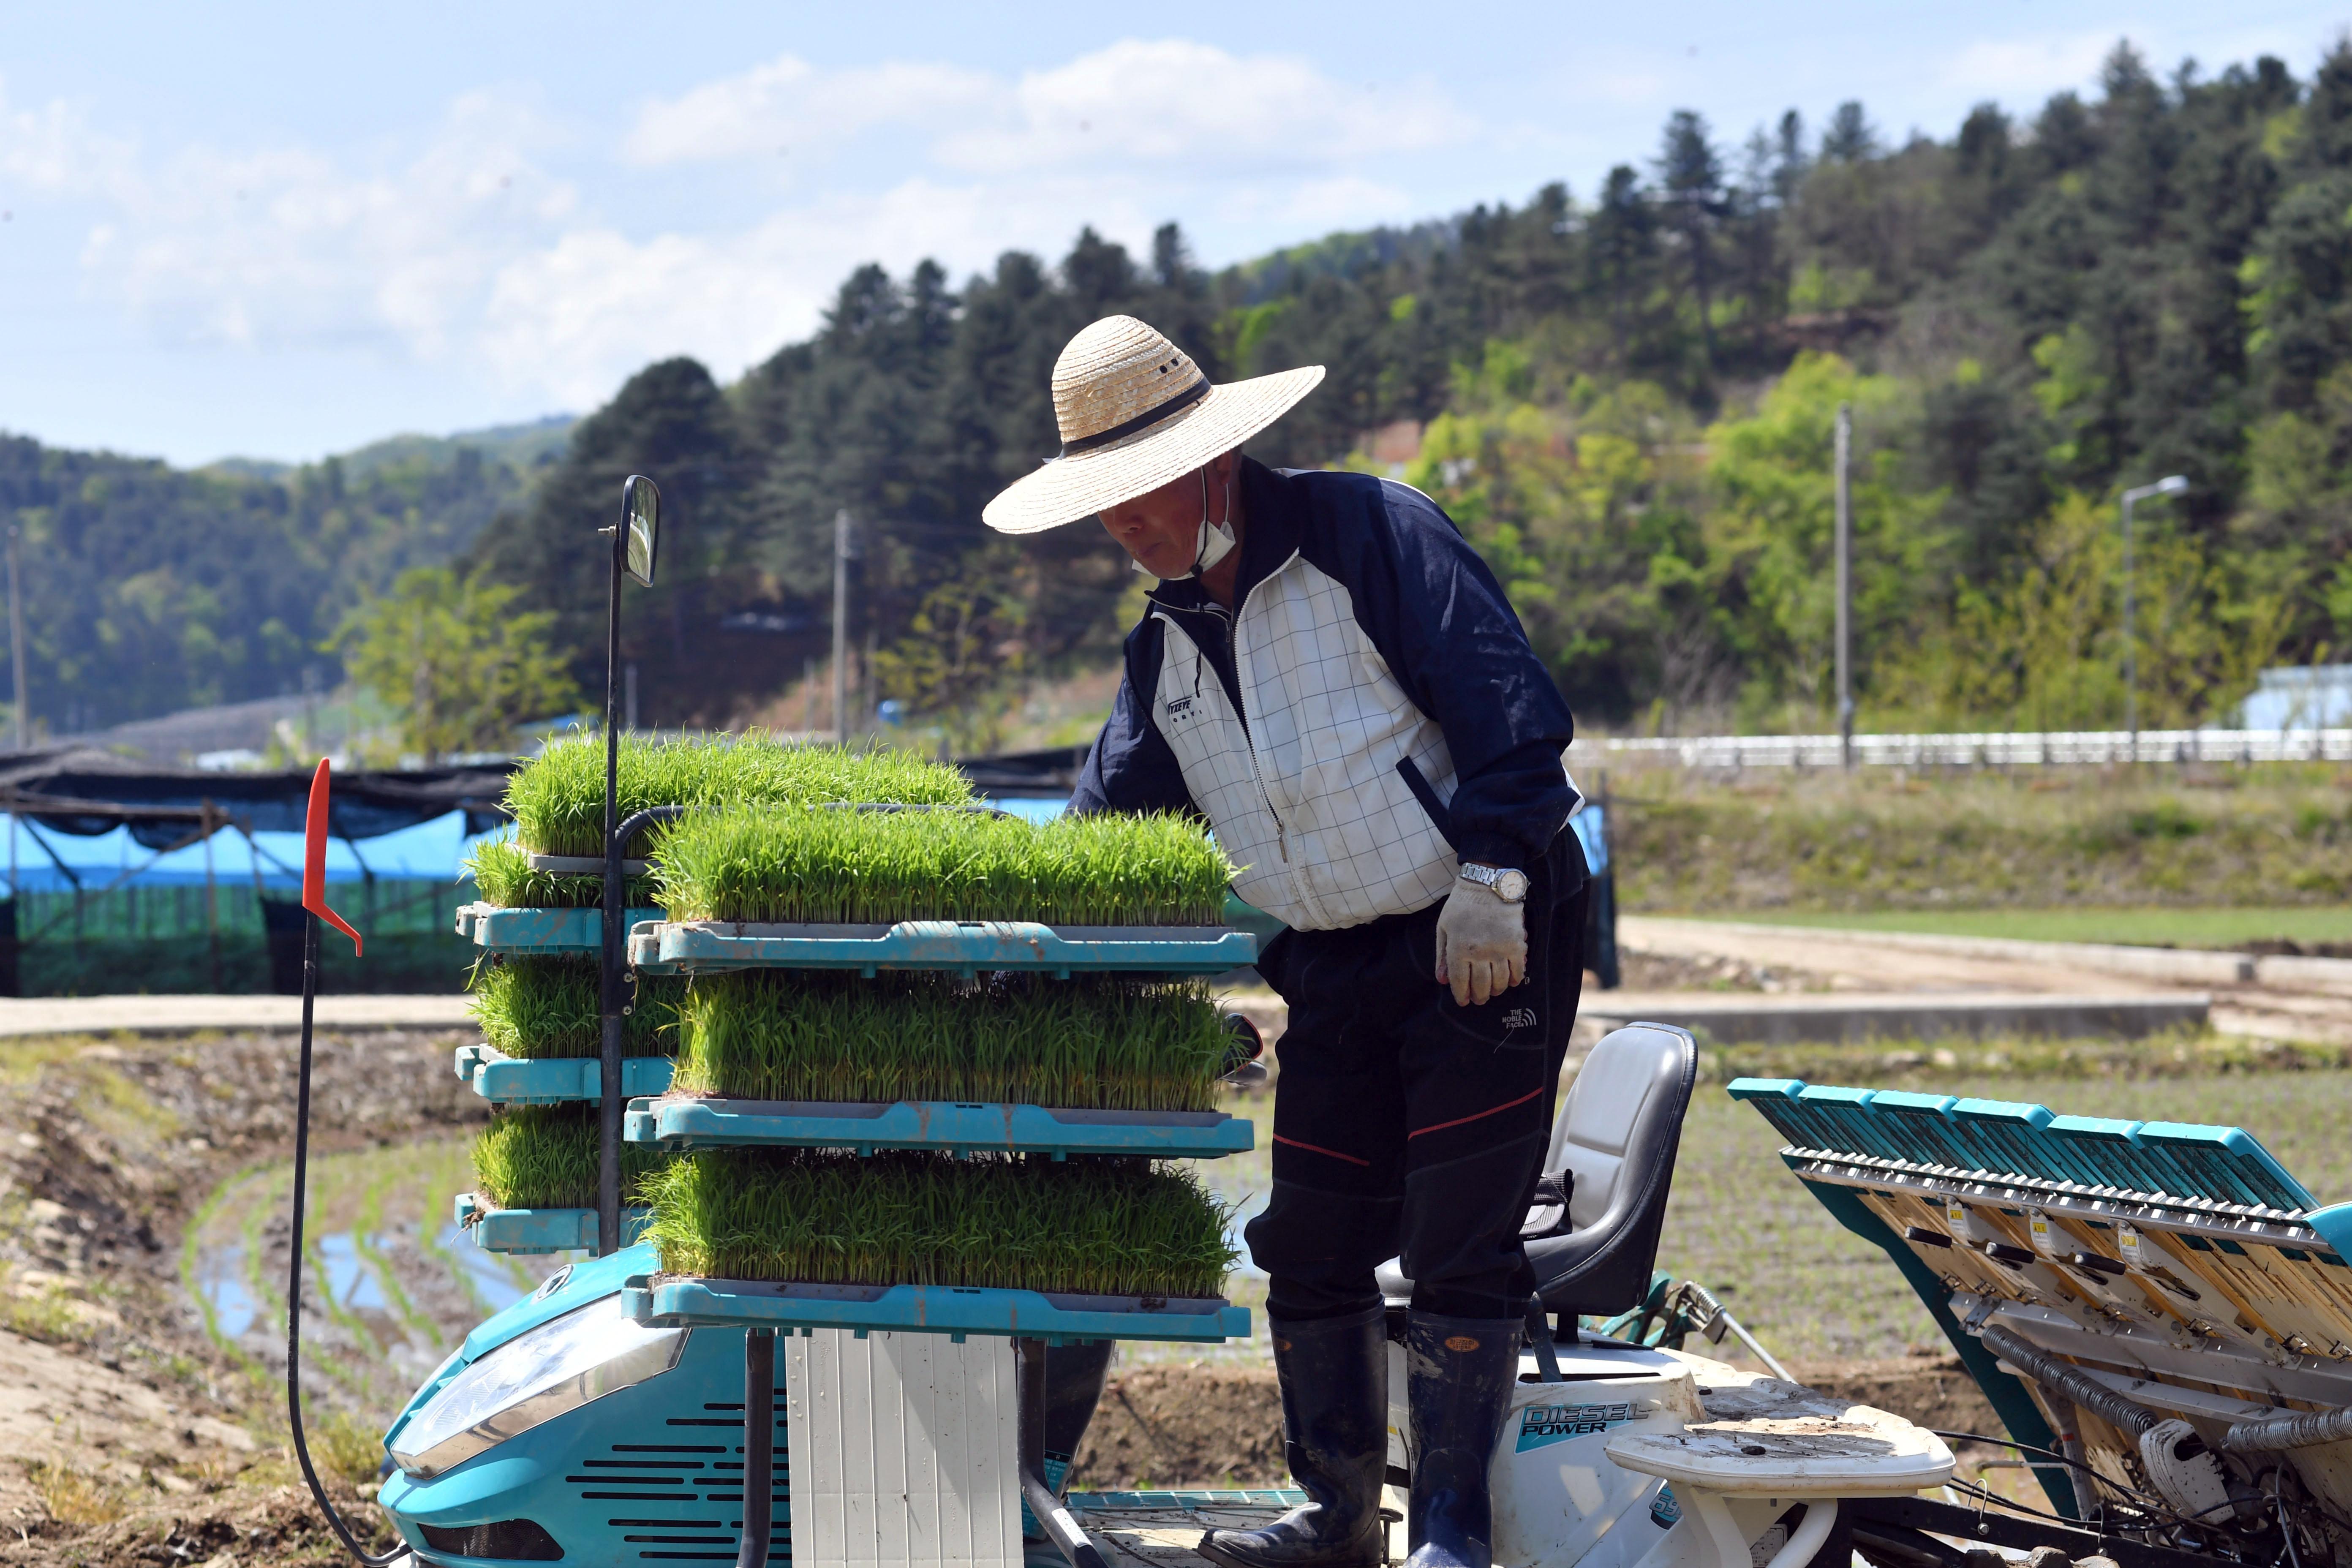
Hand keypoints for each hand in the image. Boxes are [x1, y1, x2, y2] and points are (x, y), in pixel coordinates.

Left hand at [1433, 880, 1527, 1006]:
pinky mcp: (1516, 944)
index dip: (1462, 995)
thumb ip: (1442, 955)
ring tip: (1492, 991)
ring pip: (1500, 981)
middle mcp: (1479, 952)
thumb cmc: (1461, 905)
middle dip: (1479, 997)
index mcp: (1458, 948)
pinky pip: (1518, 970)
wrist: (1487, 884)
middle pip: (1481, 986)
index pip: (1460, 982)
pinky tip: (1510, 981)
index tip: (1464, 1001)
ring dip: (1496, 990)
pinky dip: (1514, 979)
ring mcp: (1499, 949)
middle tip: (1479, 999)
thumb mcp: (1443, 928)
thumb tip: (1442, 981)